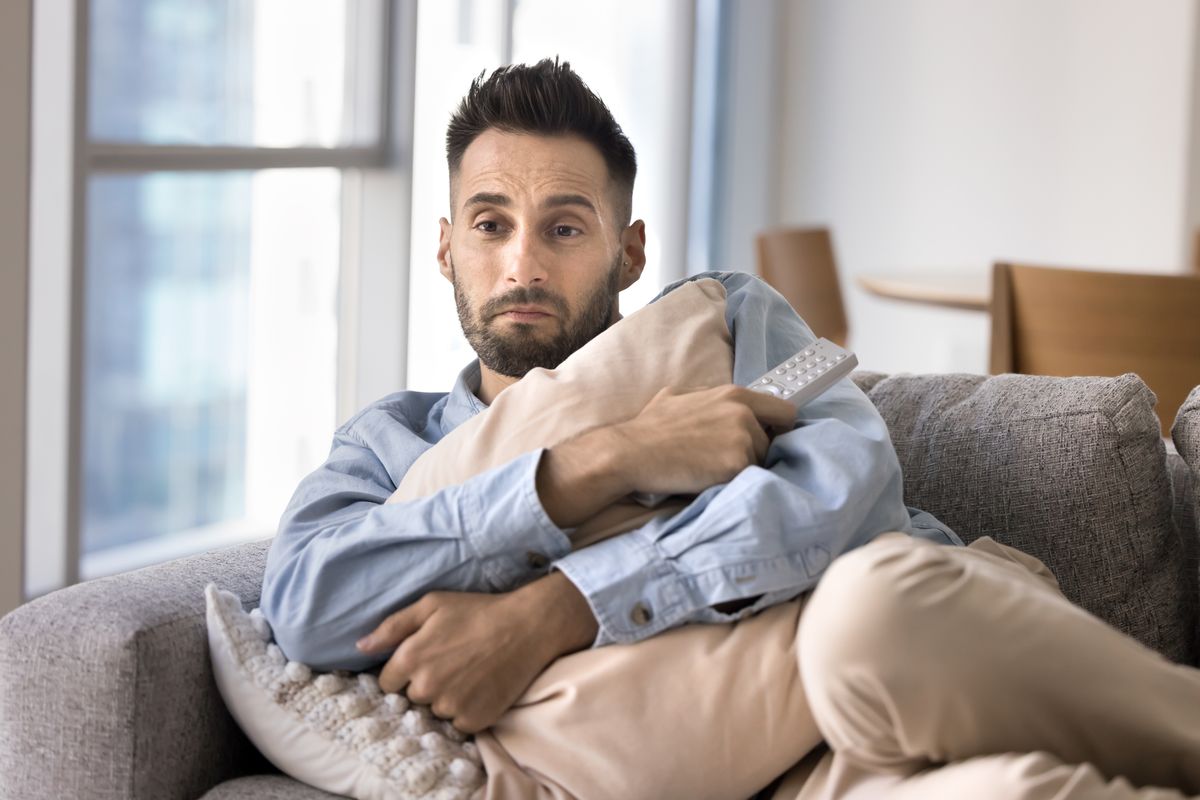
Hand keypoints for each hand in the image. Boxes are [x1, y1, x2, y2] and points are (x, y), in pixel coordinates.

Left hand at [355, 572, 596, 732]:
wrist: (526, 627)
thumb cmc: (477, 611)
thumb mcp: (432, 605)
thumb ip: (392, 626)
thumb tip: (361, 646)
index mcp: (410, 658)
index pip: (387, 682)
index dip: (403, 671)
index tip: (423, 660)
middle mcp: (426, 687)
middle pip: (411, 698)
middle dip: (424, 683)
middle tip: (450, 662)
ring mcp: (450, 706)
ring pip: (435, 711)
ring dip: (445, 698)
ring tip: (468, 673)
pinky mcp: (474, 720)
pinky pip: (458, 723)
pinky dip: (466, 710)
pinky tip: (479, 686)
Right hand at [612, 384, 795, 496]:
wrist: (632, 452)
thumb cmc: (650, 427)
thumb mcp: (680, 395)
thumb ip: (710, 396)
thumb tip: (722, 402)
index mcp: (734, 395)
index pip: (784, 411)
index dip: (778, 427)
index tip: (771, 437)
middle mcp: (743, 413)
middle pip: (770, 442)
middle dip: (754, 451)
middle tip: (725, 458)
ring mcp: (742, 439)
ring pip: (759, 462)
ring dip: (741, 468)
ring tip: (709, 468)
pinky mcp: (736, 465)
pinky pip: (746, 478)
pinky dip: (731, 482)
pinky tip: (707, 478)